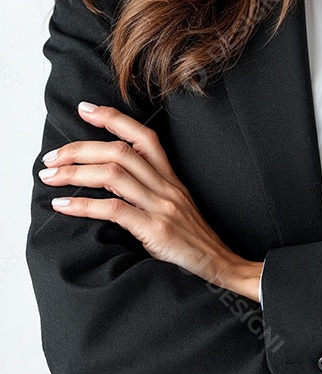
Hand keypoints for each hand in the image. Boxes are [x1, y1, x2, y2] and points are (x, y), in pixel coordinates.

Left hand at [38, 102, 260, 293]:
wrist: (220, 264)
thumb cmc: (191, 238)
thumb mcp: (174, 204)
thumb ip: (149, 188)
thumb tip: (110, 176)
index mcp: (170, 176)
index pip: (142, 135)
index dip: (112, 119)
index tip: (84, 110)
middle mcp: (166, 185)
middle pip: (120, 151)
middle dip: (79, 149)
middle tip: (51, 157)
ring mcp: (161, 206)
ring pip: (113, 174)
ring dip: (75, 173)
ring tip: (49, 176)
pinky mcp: (155, 230)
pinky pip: (114, 210)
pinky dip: (83, 205)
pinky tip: (62, 205)